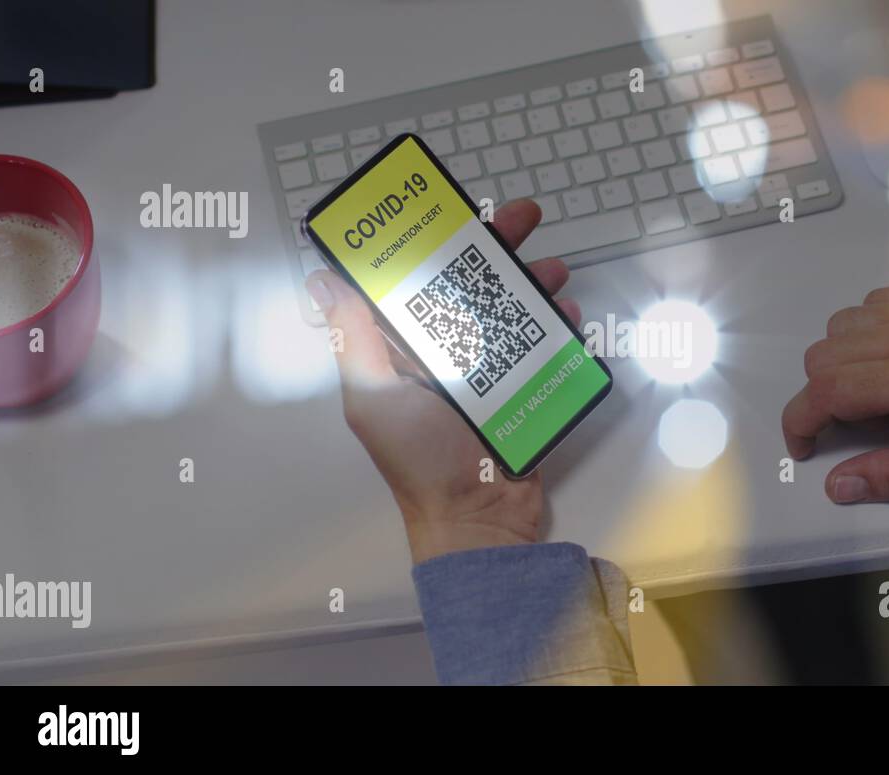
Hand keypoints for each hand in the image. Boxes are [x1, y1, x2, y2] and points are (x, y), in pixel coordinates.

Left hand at [306, 200, 580, 563]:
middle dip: (496, 246)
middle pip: (468, 283)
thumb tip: (322, 279)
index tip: (450, 209)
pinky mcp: (521, 387)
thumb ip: (354, 338)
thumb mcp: (374, 398)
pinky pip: (539, 344)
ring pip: (509, 308)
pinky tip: (567, 312)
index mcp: (402, 349)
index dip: (431, 241)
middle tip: (525, 216)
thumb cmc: (419, 461)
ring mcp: (486, 368)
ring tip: (554, 269)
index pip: (413, 279)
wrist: (480, 519)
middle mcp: (443, 352)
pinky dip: (555, 325)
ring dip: (532, 281)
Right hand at [782, 282, 888, 502]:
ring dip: (842, 363)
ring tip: (886, 398)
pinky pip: (874, 302)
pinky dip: (867, 334)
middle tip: (860, 430)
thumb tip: (840, 483)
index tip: (804, 446)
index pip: (830, 387)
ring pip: (843, 323)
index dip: (801, 419)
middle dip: (821, 396)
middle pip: (826, 352)